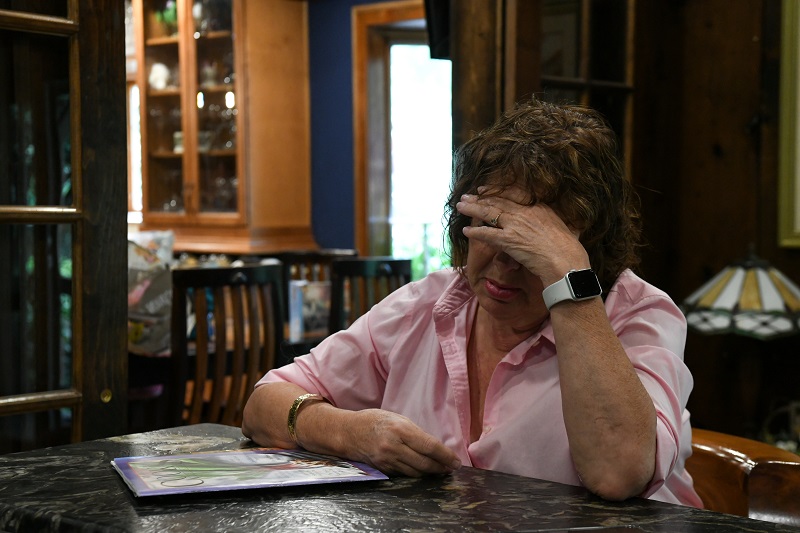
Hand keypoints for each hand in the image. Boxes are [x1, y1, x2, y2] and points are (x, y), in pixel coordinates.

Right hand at [347, 409, 460, 476]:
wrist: (348, 432)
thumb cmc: (375, 421)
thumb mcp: (397, 418)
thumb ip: (415, 432)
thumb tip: (435, 447)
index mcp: (401, 430)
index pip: (430, 447)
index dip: (446, 456)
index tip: (456, 462)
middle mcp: (394, 447)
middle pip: (425, 464)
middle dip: (441, 468)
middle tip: (451, 469)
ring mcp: (388, 460)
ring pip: (416, 473)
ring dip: (430, 473)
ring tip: (440, 471)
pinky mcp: (383, 470)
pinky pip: (404, 474)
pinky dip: (416, 474)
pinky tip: (423, 471)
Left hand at [456, 187, 588, 283]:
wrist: (565, 262)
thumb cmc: (569, 249)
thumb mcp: (568, 228)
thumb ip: (562, 223)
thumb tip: (570, 225)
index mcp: (539, 207)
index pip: (512, 194)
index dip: (495, 190)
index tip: (483, 189)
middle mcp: (525, 212)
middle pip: (497, 201)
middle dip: (479, 198)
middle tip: (466, 196)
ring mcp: (516, 225)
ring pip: (489, 213)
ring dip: (472, 209)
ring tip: (460, 206)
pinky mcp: (509, 240)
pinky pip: (487, 234)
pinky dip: (475, 232)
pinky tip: (466, 230)